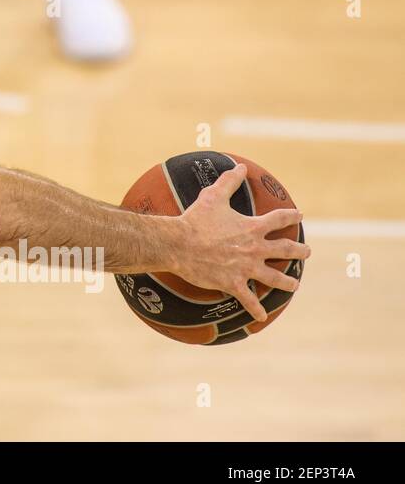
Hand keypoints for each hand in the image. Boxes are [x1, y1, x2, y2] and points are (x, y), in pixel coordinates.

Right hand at [172, 164, 310, 322]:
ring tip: (294, 284)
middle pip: (284, 251)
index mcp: (252, 228)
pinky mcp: (233, 283)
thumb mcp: (212, 196)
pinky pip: (248, 299)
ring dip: (286, 282)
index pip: (278, 220)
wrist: (178, 244)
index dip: (290, 216)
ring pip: (274, 278)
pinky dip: (256, 309)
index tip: (299, 215)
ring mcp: (245, 268)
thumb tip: (240, 166)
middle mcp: (254, 249)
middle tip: (306, 252)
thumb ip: (229, 182)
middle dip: (299, 251)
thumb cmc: (195, 220)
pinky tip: (263, 317)